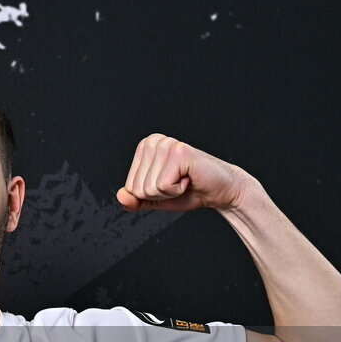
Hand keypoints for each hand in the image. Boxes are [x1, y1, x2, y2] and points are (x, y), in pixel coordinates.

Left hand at [116, 133, 256, 212]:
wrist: (220, 191)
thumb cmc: (188, 192)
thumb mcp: (156, 198)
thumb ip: (135, 200)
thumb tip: (121, 196)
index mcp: (144, 148)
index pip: (129, 187)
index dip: (151, 195)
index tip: (169, 184)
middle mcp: (153, 141)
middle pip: (137, 188)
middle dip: (159, 194)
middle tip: (179, 183)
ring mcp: (166, 145)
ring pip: (149, 188)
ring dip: (169, 192)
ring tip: (184, 179)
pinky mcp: (179, 152)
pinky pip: (163, 186)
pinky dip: (177, 190)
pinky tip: (189, 178)